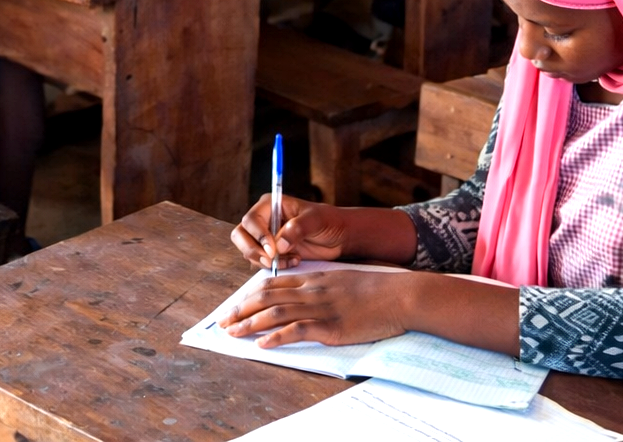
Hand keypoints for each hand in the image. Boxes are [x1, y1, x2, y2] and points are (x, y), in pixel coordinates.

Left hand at [219, 270, 412, 347]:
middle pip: (267, 296)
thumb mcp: (343, 281)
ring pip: (277, 312)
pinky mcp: (331, 326)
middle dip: (242, 309)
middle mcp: (313, 290)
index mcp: (315, 279)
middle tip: (223, 322)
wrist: (399, 295)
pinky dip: (277, 337)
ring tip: (233, 333)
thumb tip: (305, 298)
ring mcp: (321, 307)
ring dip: (251, 323)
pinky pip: (298, 330)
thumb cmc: (377, 291)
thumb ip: (322, 287)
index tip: (235, 305)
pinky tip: (263, 344)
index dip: (250, 295)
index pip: (273, 284)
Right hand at [231, 193, 349, 269]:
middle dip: (253, 250)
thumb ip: (297, 228)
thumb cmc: (329, 221)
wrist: (339, 237)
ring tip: (291, 259)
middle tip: (271, 261)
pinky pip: (260, 262)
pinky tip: (294, 261)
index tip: (272, 250)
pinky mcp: (271, 253)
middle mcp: (263, 220)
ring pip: (248, 251)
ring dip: (265, 261)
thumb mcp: (316, 220)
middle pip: (240, 235)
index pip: (251, 220)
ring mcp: (265, 237)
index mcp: (270, 205)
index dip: (258, 235)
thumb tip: (279, 244)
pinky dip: (273, 267)